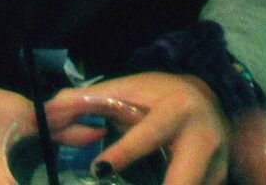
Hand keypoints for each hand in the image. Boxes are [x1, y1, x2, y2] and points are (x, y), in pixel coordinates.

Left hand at [44, 71, 230, 184]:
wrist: (210, 99)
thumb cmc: (159, 95)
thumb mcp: (127, 90)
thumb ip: (88, 100)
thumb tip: (47, 112)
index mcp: (177, 110)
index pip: (148, 135)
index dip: (124, 154)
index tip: (99, 169)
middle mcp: (204, 139)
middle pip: (183, 181)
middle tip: (108, 180)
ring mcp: (216, 166)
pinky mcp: (219, 181)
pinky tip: (158, 183)